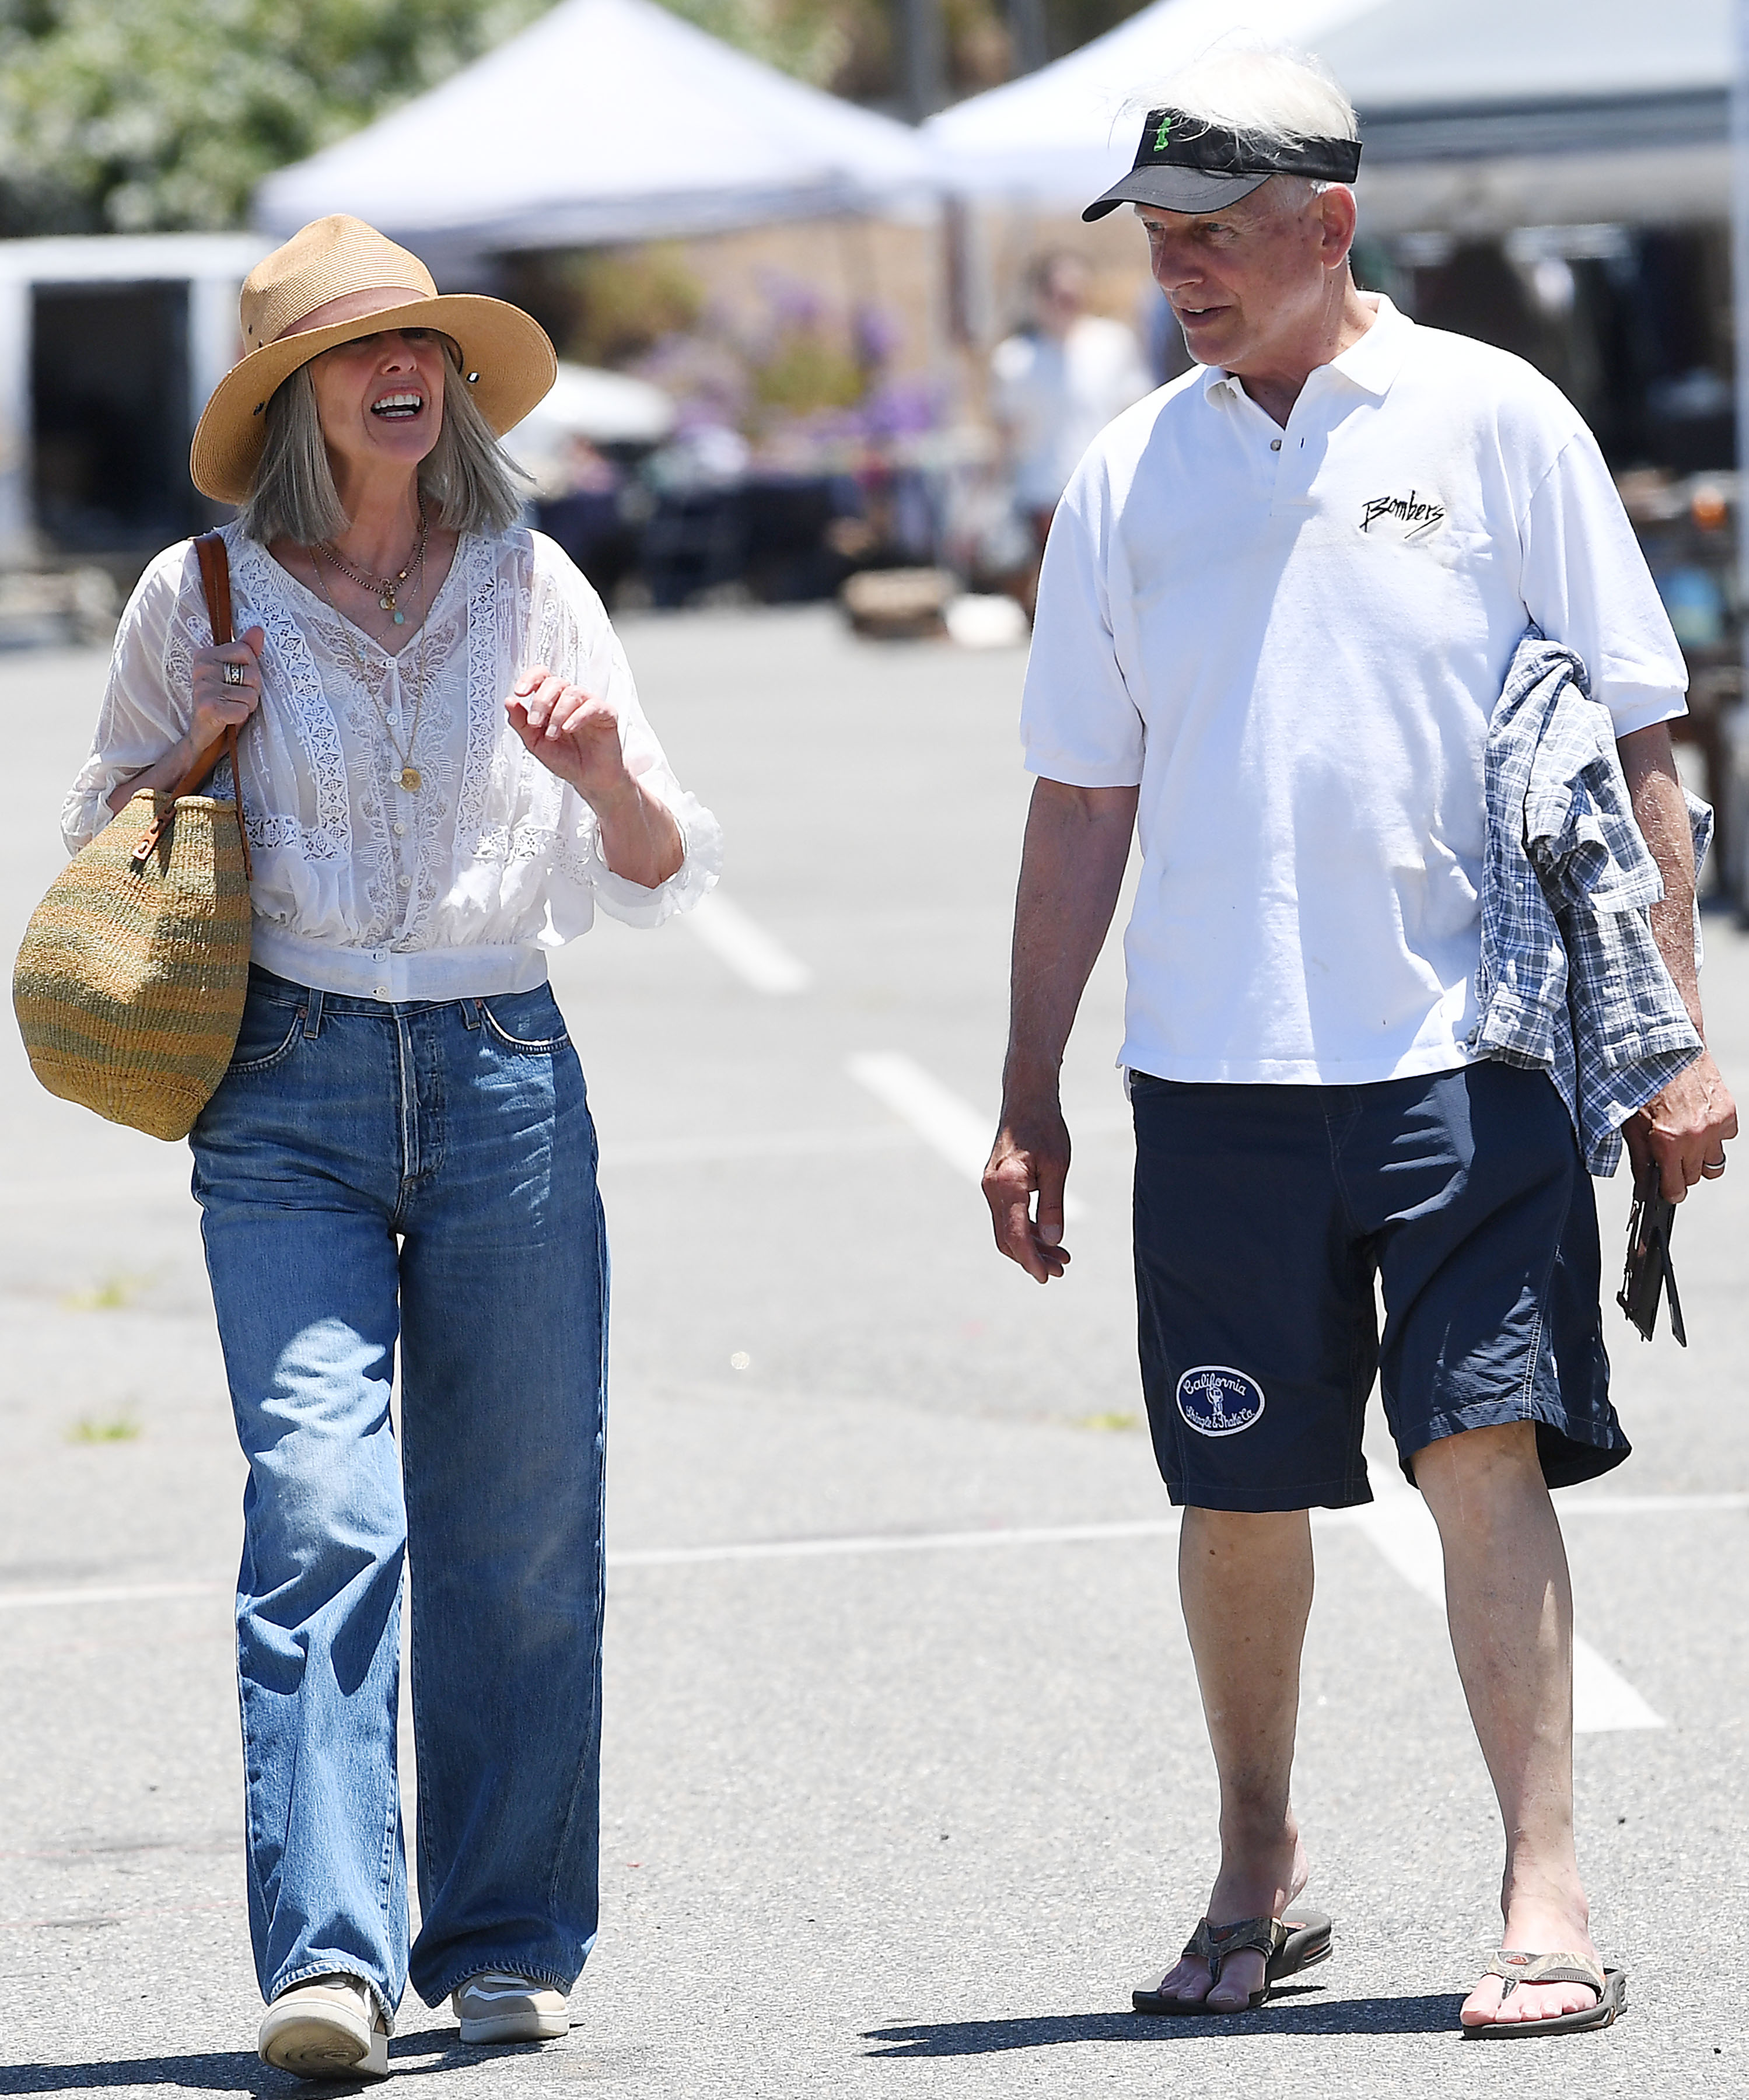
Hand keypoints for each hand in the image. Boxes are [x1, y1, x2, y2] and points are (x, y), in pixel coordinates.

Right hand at [189, 625, 264, 753]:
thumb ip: (247, 651)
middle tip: (235, 699)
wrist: (205, 736)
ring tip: (232, 709)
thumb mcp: (237, 675)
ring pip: (251, 694)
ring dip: (247, 706)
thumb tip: (258, 629)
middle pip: (253, 674)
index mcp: (206, 654)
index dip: (251, 672)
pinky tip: (228, 720)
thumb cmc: (225, 703)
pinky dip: (241, 718)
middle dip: (252, 691)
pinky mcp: (208, 707)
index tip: (237, 682)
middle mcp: (202, 667)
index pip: (247, 652)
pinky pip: (243, 710)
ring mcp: (203, 687)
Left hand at [506, 664, 627, 803]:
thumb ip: (521, 723)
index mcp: (553, 702)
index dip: (530, 679)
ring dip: (557, 714)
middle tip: (535, 724)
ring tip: (553, 735)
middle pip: (554, 682)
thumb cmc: (567, 760)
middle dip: (541, 703)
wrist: (590, 779)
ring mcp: (589, 704)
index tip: (521, 692)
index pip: (542, 676)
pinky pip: (592, 706)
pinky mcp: (606, 714)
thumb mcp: (535, 743)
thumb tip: (509, 702)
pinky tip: (568, 729)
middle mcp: (570, 699)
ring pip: (571, 693)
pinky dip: (577, 717)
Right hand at [982, 1094, 1072, 1283]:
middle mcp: (992, 1189)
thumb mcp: (1057, 1166)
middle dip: (1033, 1259)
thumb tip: (1054, 1242)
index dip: (1032, 1261)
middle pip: (1008, 1238)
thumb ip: (1053, 1206)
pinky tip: (1047, 1237)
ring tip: (1060, 1259)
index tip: (1048, 1277)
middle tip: (1061, 1271)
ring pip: (1007, 1230)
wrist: (1026, 1099)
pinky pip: (1008, 1216)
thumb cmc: (1045, 1127)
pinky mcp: (996, 1184)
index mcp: (1007, 1184)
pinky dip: (1026, 1230)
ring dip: (1031, 1247)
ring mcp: (991, 1187)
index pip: (1016, 1235)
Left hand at [1624, 1048, 1736, 1201]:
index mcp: (1669, 1141)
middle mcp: (1696, 1136)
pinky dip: (1715, 1135)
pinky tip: (1697, 1121)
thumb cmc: (1641, 1084)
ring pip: (1714, 1163)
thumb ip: (1640, 1160)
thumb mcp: (1630, 1125)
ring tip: (1684, 1140)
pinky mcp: (1728, 1111)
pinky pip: (1726, 1139)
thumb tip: (1645, 1187)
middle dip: (1680, 1171)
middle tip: (1668, 1155)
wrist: (1663, 1048)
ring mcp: (1715, 1124)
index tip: (1667, 1191)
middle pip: (1695, 1177)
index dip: (1669, 1192)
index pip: (1677, 1188)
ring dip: (1700, 1157)